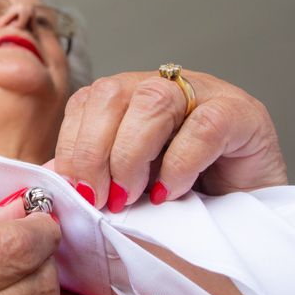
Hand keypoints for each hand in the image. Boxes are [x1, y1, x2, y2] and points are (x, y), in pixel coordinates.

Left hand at [55, 70, 287, 210]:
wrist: (241, 209)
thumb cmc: (178, 193)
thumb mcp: (124, 184)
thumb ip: (92, 175)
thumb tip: (53, 176)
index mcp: (126, 97)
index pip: (84, 102)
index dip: (73, 147)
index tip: (78, 192)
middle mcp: (159, 86)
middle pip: (110, 95)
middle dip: (94, 153)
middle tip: (101, 198)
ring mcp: (201, 93)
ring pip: (152, 102)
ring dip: (130, 157)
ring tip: (132, 196)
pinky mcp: (239, 112)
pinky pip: (202, 126)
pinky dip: (178, 165)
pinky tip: (170, 191)